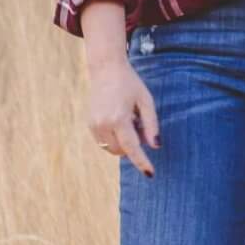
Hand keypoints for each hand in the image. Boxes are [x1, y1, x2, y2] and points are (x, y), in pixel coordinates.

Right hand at [87, 56, 159, 177]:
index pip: (132, 148)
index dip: (142, 162)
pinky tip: (118, 119)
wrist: (106, 70)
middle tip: (138, 123)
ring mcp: (94, 125)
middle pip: (122, 151)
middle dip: (132, 145)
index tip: (151, 174)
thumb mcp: (146, 101)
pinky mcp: (89, 124)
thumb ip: (151, 125)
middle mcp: (103, 124)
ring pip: (111, 149)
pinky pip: (104, 142)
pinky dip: (114, 138)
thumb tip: (155, 146)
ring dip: (123, 143)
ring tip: (128, 119)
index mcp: (119, 118)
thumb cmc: (130, 84)